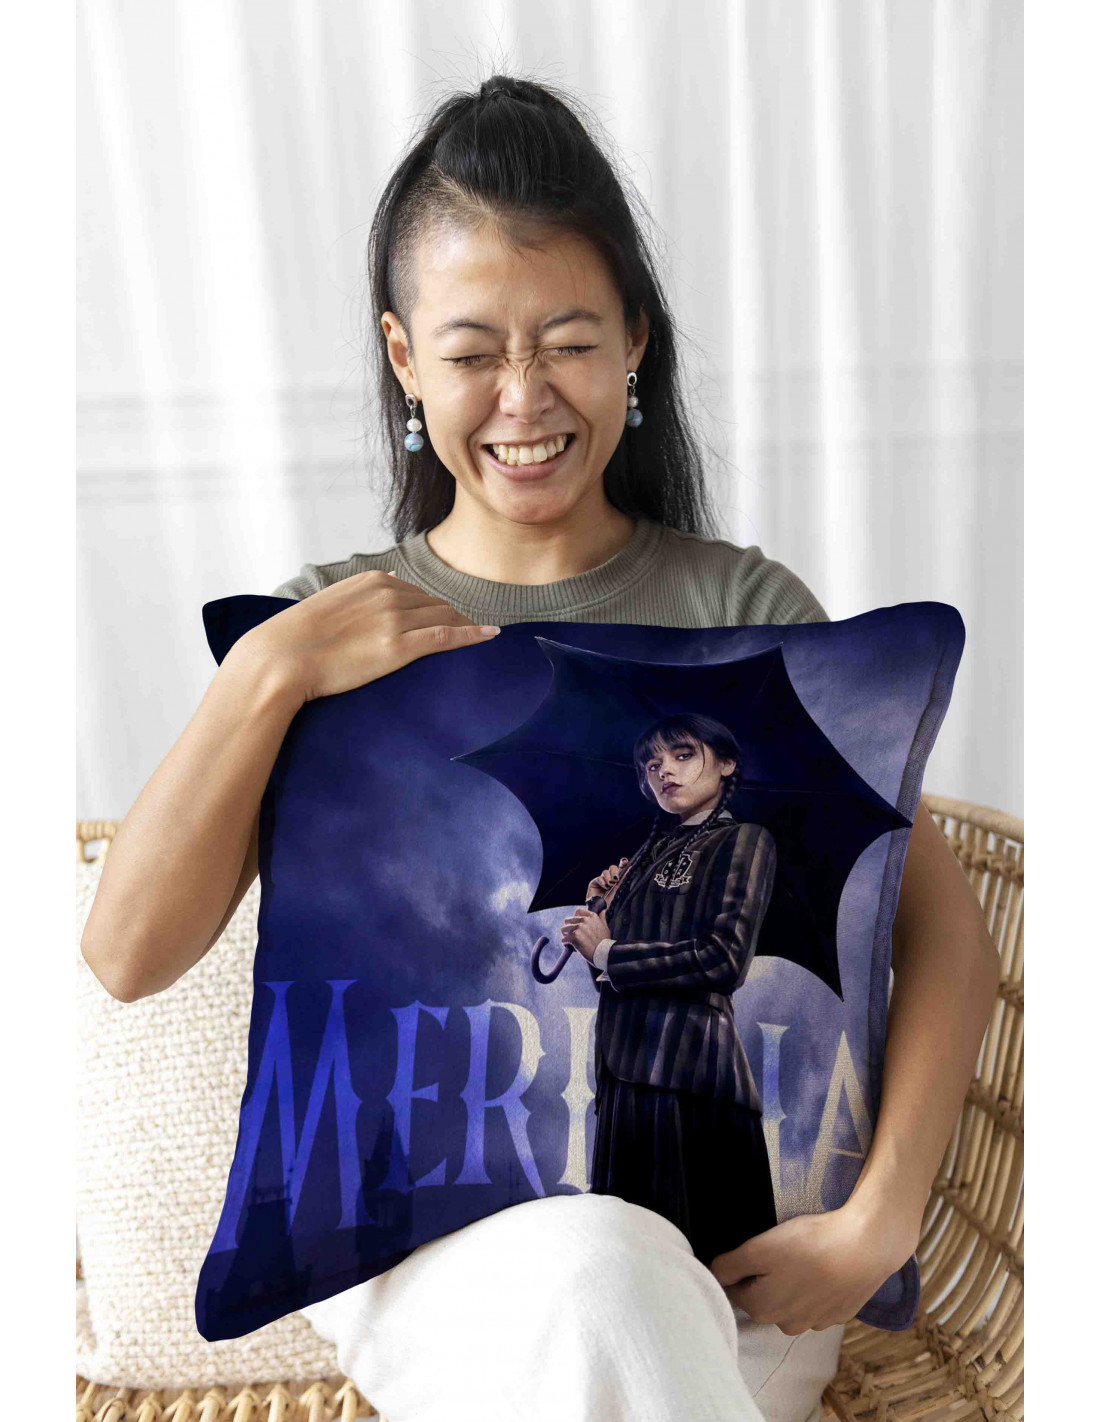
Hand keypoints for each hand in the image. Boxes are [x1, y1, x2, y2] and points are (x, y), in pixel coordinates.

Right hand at [230, 569, 500, 703]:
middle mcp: (389, 594)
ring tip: (481, 634)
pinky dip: (471, 635)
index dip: (434, 606)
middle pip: (435, 603)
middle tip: (471, 628)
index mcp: (372, 580)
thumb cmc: (298, 637)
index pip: (416, 591)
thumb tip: (392, 577)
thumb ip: (365, 590)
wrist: (281, 659)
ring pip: (445, 617)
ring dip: (465, 624)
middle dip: (454, 615)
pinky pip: (446, 637)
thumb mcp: (333, 599)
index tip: (447, 617)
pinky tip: (488, 636)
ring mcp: (395, 620)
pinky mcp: (398, 648)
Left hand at [559, 906, 609, 959]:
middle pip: (567, 920)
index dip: (575, 918)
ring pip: (563, 929)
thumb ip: (602, 918)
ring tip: (572, 942)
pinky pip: (563, 940)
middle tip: (572, 936)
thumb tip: (603, 911)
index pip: (577, 911)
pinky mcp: (574, 937)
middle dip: (568, 928)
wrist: (604, 953)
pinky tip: (572, 948)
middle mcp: (584, 920)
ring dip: (566, 936)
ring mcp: (578, 928)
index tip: (576, 925)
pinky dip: (566, 944)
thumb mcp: (606, 927)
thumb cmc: (605, 942)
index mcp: (591, 916)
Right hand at [586, 857, 629, 904]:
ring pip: (605, 871)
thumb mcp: (620, 889)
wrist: (602, 911)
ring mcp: (602, 880)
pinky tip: (605, 887)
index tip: (624, 862)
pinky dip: (602, 881)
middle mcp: (610, 879)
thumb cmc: (613, 902)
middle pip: (612, 868)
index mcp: (618, 880)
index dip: (622, 863)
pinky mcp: (594, 883)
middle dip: (615, 871)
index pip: (620, 868)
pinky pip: (598, 878)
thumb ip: (624, 878)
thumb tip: (631, 867)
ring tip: (610, 885)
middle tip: (616, 879)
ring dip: (608, 878)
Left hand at [708, 1197, 916, 1335]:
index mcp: (763, 1309)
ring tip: (804, 1255)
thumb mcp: (759, 1248)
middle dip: (765, 1276)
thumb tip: (712, 1274)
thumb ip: (729, 1265)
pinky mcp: (839, 1313)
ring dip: (791, 1282)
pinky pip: (816, 1300)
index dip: (739, 1267)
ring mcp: (817, 1322)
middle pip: (763, 1297)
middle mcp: (788, 1324)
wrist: (865, 1248)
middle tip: (780, 1248)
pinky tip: (823, 1266)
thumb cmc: (809, 1245)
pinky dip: (815, 1286)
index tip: (752, 1249)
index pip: (735, 1290)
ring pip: (791, 1301)